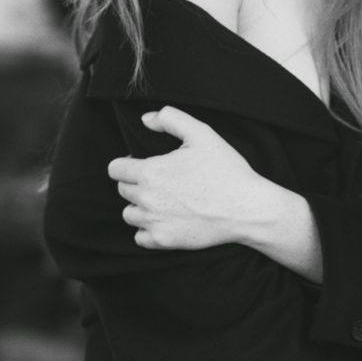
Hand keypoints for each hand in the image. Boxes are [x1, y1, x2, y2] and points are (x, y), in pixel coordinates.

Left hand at [107, 105, 263, 249]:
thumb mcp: (202, 133)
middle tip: (161, 179)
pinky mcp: (164, 241)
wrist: (246, 209)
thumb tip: (146, 120)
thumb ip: (170, 119)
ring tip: (162, 200)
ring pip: (129, 214)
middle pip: (122, 190)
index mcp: (150, 171)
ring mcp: (154, 223)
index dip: (127, 163)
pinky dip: (148, 229)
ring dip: (140, 206)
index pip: (115, 169)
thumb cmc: (225, 169)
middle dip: (136, 182)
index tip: (144, 163)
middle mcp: (146, 199)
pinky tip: (165, 219)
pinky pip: (140, 237)